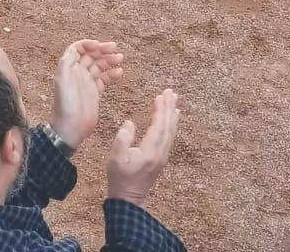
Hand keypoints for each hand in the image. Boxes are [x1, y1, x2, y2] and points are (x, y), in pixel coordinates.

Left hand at [52, 40, 124, 149]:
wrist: (70, 128)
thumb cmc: (64, 106)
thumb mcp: (61, 82)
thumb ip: (66, 63)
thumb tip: (74, 49)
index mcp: (69, 68)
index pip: (78, 49)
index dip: (88, 45)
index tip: (99, 46)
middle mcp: (78, 73)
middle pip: (91, 56)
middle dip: (102, 50)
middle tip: (115, 48)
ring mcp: (87, 82)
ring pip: (99, 66)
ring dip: (109, 60)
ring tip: (120, 58)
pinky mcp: (95, 92)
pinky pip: (105, 79)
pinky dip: (112, 74)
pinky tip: (120, 71)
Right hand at [105, 88, 180, 204]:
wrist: (129, 198)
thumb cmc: (120, 178)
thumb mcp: (115, 158)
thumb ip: (122, 139)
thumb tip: (130, 122)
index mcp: (150, 152)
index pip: (159, 127)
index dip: (161, 111)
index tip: (160, 96)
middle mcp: (160, 153)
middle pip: (168, 127)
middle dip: (169, 109)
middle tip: (171, 92)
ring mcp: (162, 156)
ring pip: (171, 132)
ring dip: (172, 115)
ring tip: (174, 101)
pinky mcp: (161, 158)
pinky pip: (169, 137)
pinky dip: (171, 125)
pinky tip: (172, 119)